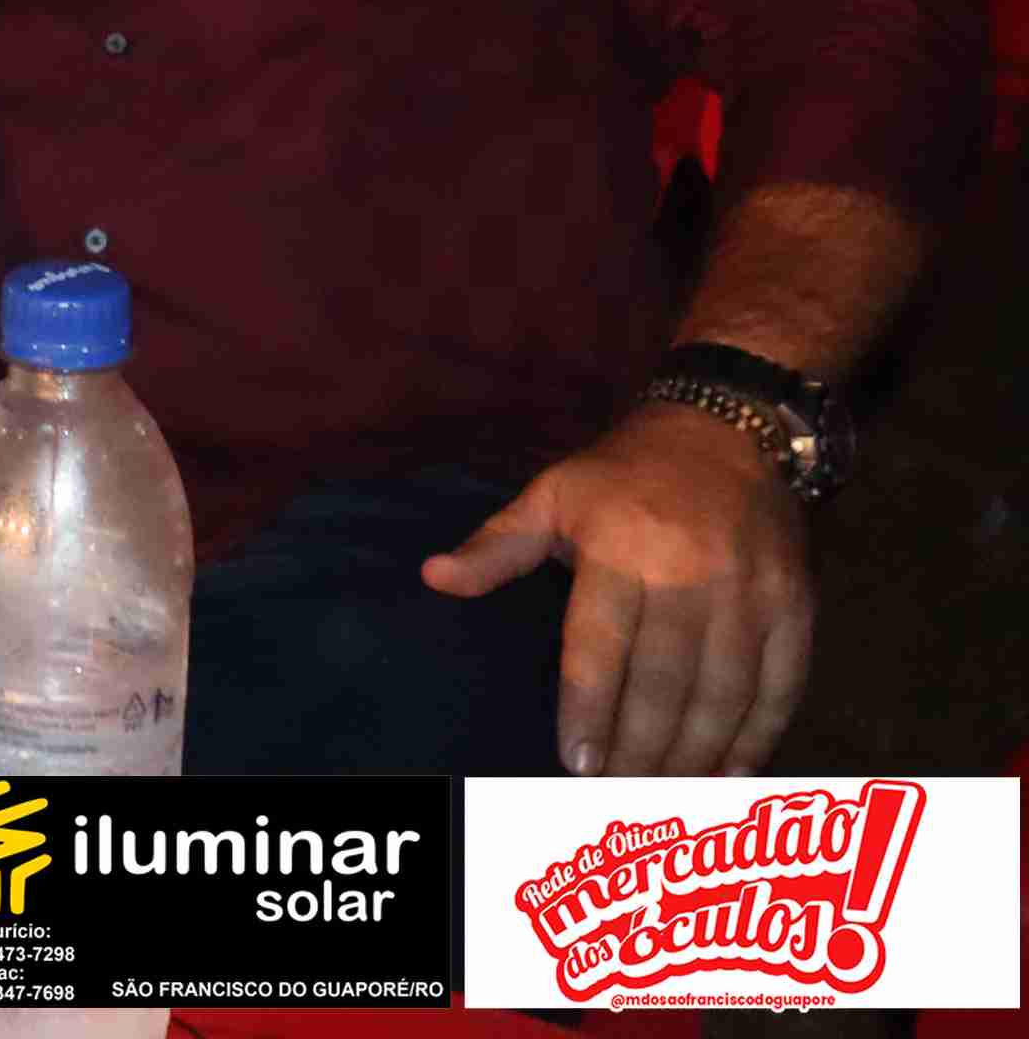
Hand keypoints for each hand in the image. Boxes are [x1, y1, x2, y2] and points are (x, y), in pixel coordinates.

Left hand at [423, 401, 811, 775]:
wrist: (727, 434)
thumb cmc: (622, 476)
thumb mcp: (551, 496)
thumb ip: (496, 547)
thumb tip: (433, 577)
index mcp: (620, 553)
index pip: (598, 650)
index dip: (588, 711)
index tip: (575, 763)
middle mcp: (689, 577)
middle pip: (663, 684)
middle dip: (639, 748)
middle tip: (618, 794)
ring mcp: (750, 595)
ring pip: (722, 694)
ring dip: (695, 754)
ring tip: (666, 793)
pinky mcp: (796, 606)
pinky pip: (781, 684)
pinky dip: (758, 734)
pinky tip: (731, 771)